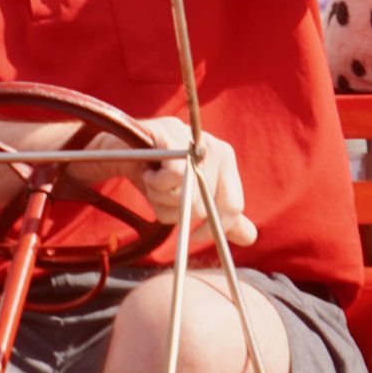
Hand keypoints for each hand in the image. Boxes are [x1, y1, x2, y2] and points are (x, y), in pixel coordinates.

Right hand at [127, 117, 257, 248]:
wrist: (121, 152)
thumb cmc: (158, 176)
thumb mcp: (191, 199)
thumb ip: (219, 217)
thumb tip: (250, 238)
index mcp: (225, 159)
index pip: (233, 206)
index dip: (213, 230)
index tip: (193, 236)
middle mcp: (214, 146)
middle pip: (205, 206)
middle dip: (177, 211)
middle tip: (164, 194)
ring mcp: (192, 139)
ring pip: (187, 194)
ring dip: (162, 198)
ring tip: (154, 181)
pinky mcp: (170, 134)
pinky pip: (172, 177)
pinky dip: (155, 184)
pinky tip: (148, 173)